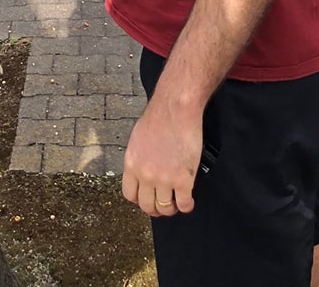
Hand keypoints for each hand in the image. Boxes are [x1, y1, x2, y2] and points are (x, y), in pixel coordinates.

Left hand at [121, 96, 200, 216]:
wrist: (176, 108)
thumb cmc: (159, 117)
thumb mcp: (138, 139)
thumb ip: (139, 158)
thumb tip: (142, 171)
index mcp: (131, 164)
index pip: (130, 195)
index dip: (140, 200)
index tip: (148, 199)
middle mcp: (145, 175)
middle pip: (147, 206)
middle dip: (156, 209)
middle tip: (164, 205)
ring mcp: (164, 179)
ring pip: (165, 208)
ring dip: (172, 208)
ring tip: (177, 203)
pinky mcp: (183, 180)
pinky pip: (184, 204)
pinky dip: (187, 206)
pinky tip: (189, 200)